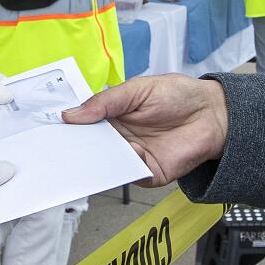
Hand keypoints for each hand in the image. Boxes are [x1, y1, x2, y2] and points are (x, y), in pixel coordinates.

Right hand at [62, 74, 226, 185]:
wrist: (213, 113)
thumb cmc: (178, 95)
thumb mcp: (136, 89)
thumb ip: (104, 102)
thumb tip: (70, 114)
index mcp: (113, 117)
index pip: (83, 126)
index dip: (68, 128)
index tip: (51, 129)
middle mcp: (119, 139)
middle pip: (88, 149)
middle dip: (73, 148)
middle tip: (56, 146)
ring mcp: (132, 157)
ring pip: (103, 165)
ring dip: (91, 162)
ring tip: (77, 155)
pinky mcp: (147, 173)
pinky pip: (126, 176)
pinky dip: (118, 170)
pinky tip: (114, 159)